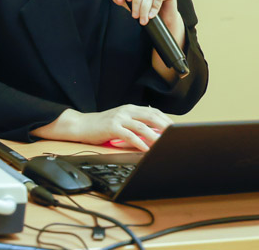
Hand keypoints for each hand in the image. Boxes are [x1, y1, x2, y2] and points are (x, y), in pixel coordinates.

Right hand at [33, 105, 172, 151]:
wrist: (81, 125)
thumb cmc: (102, 125)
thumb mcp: (121, 120)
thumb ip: (135, 122)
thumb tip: (153, 131)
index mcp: (131, 108)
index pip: (153, 112)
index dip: (166, 120)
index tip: (176, 129)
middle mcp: (126, 111)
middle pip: (151, 117)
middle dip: (165, 126)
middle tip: (176, 135)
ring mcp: (119, 118)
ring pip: (142, 126)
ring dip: (154, 136)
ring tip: (164, 144)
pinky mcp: (111, 127)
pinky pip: (128, 135)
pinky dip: (139, 142)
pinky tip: (145, 148)